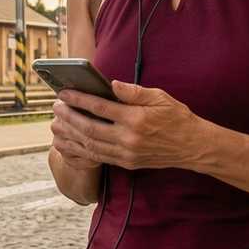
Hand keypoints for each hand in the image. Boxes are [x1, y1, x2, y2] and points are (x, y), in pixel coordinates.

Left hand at [48, 81, 203, 171]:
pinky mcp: (127, 163)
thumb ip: (133, 91)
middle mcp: (129, 138)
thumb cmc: (176, 117)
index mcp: (136, 119)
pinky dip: (82, 149)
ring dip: (71, 134)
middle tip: (55, 107)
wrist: (192, 146)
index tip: (64, 92)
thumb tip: (111, 84)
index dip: (79, 99)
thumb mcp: (159, 97)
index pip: (100, 107)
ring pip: (91, 145)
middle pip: (89, 128)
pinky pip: (99, 157)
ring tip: (59, 122)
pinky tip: (73, 140)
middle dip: (69, 117)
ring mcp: (127, 154)